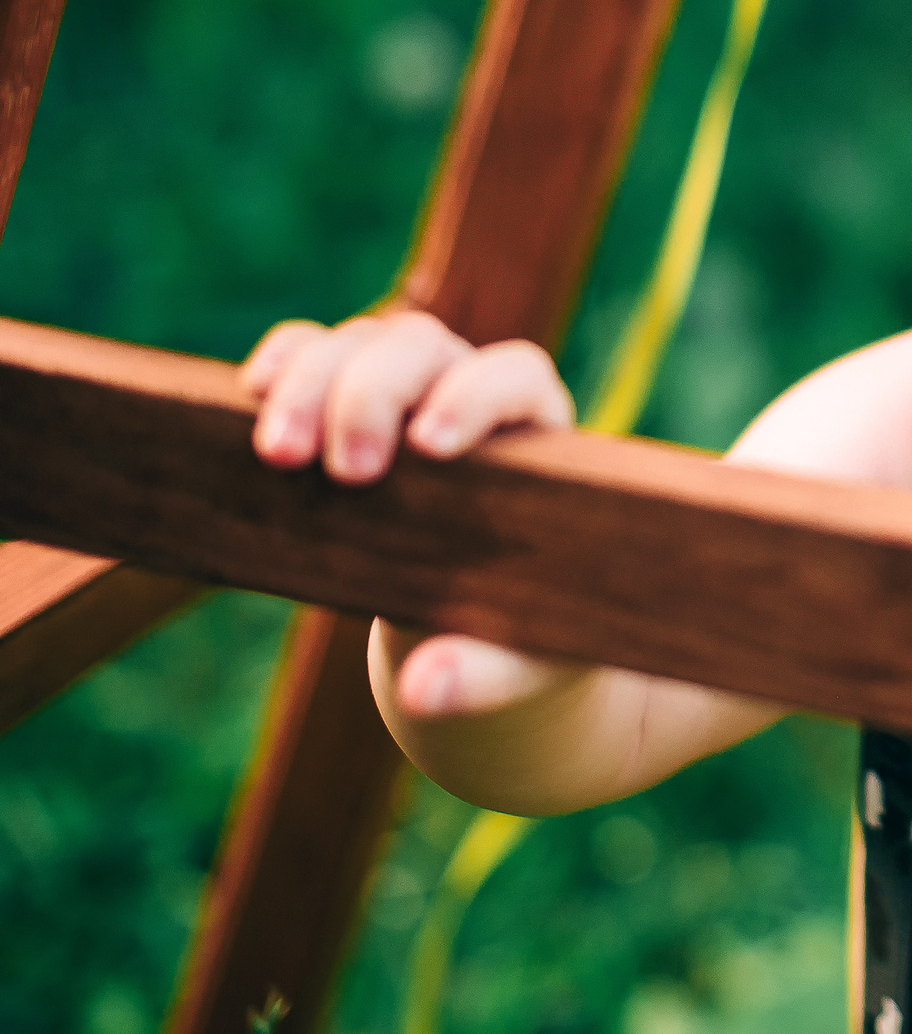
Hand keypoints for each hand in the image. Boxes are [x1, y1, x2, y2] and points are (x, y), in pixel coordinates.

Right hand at [244, 310, 579, 720]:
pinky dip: (283, 364)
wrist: (474, 633)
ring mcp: (408, 387)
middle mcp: (472, 392)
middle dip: (372, 394)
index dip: (477, 395)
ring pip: (361, 343)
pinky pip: (312, 352)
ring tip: (278, 456)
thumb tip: (423, 691)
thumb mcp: (516, 664)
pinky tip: (251, 396)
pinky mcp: (346, 399)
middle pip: (422, 348)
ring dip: (312, 382)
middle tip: (344, 472)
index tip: (430, 448)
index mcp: (538, 438)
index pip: (517, 376)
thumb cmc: (514, 640)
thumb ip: (482, 676)